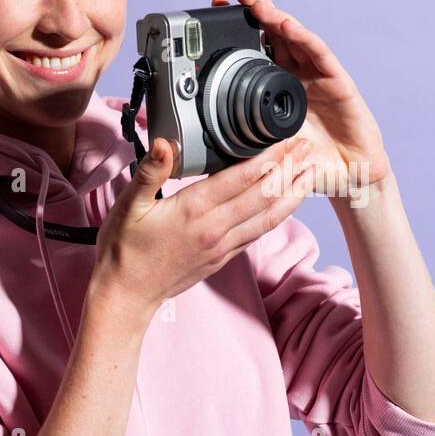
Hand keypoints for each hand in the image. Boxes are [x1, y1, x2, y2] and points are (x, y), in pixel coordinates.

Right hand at [90, 132, 317, 320]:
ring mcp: (222, 246)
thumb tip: (164, 143)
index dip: (269, 158)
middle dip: (289, 170)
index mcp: (194, 210)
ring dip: (292, 194)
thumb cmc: (123, 249)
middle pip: (262, 195)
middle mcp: (215, 228)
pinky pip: (257, 234)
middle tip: (308, 147)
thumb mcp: (128, 206)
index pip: (241, 178)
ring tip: (311, 174)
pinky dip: (277, 216)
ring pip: (268, 218)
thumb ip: (149, 172)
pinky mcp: (223, 258)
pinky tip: (285, 205)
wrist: (126, 295)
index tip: (287, 140)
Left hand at [210, 0, 392, 200]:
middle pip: (274, 34)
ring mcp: (317, 75)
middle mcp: (296, 74)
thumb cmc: (306, 161)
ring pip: (294, 37)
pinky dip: (302, 37)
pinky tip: (286, 24)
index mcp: (275, 86)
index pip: (255, 49)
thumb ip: (239, 142)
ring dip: (275, 16)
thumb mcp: (264, 151)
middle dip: (256, 11)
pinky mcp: (339, 82)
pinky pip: (319, 54)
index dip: (238, 29)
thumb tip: (200, 146)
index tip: (215, 10)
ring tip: (257, 2)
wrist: (347, 177)